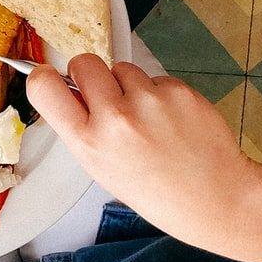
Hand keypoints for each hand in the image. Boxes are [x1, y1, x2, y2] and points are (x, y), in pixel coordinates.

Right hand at [29, 56, 261, 253]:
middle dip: (90, 74)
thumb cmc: (158, 191)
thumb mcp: (103, 170)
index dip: (44, 77)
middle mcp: (116, 118)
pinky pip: (155, 78)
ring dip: (130, 86)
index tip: (51, 78)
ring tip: (148, 119)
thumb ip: (83, 130)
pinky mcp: (178, 90)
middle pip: (83, 63)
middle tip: (106, 96)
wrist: (217, 198)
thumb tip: (70, 91)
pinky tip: (172, 121)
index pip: (44, 87)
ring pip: (123, 68)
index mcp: (89, 143)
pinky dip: (160, 93)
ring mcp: (149, 101)